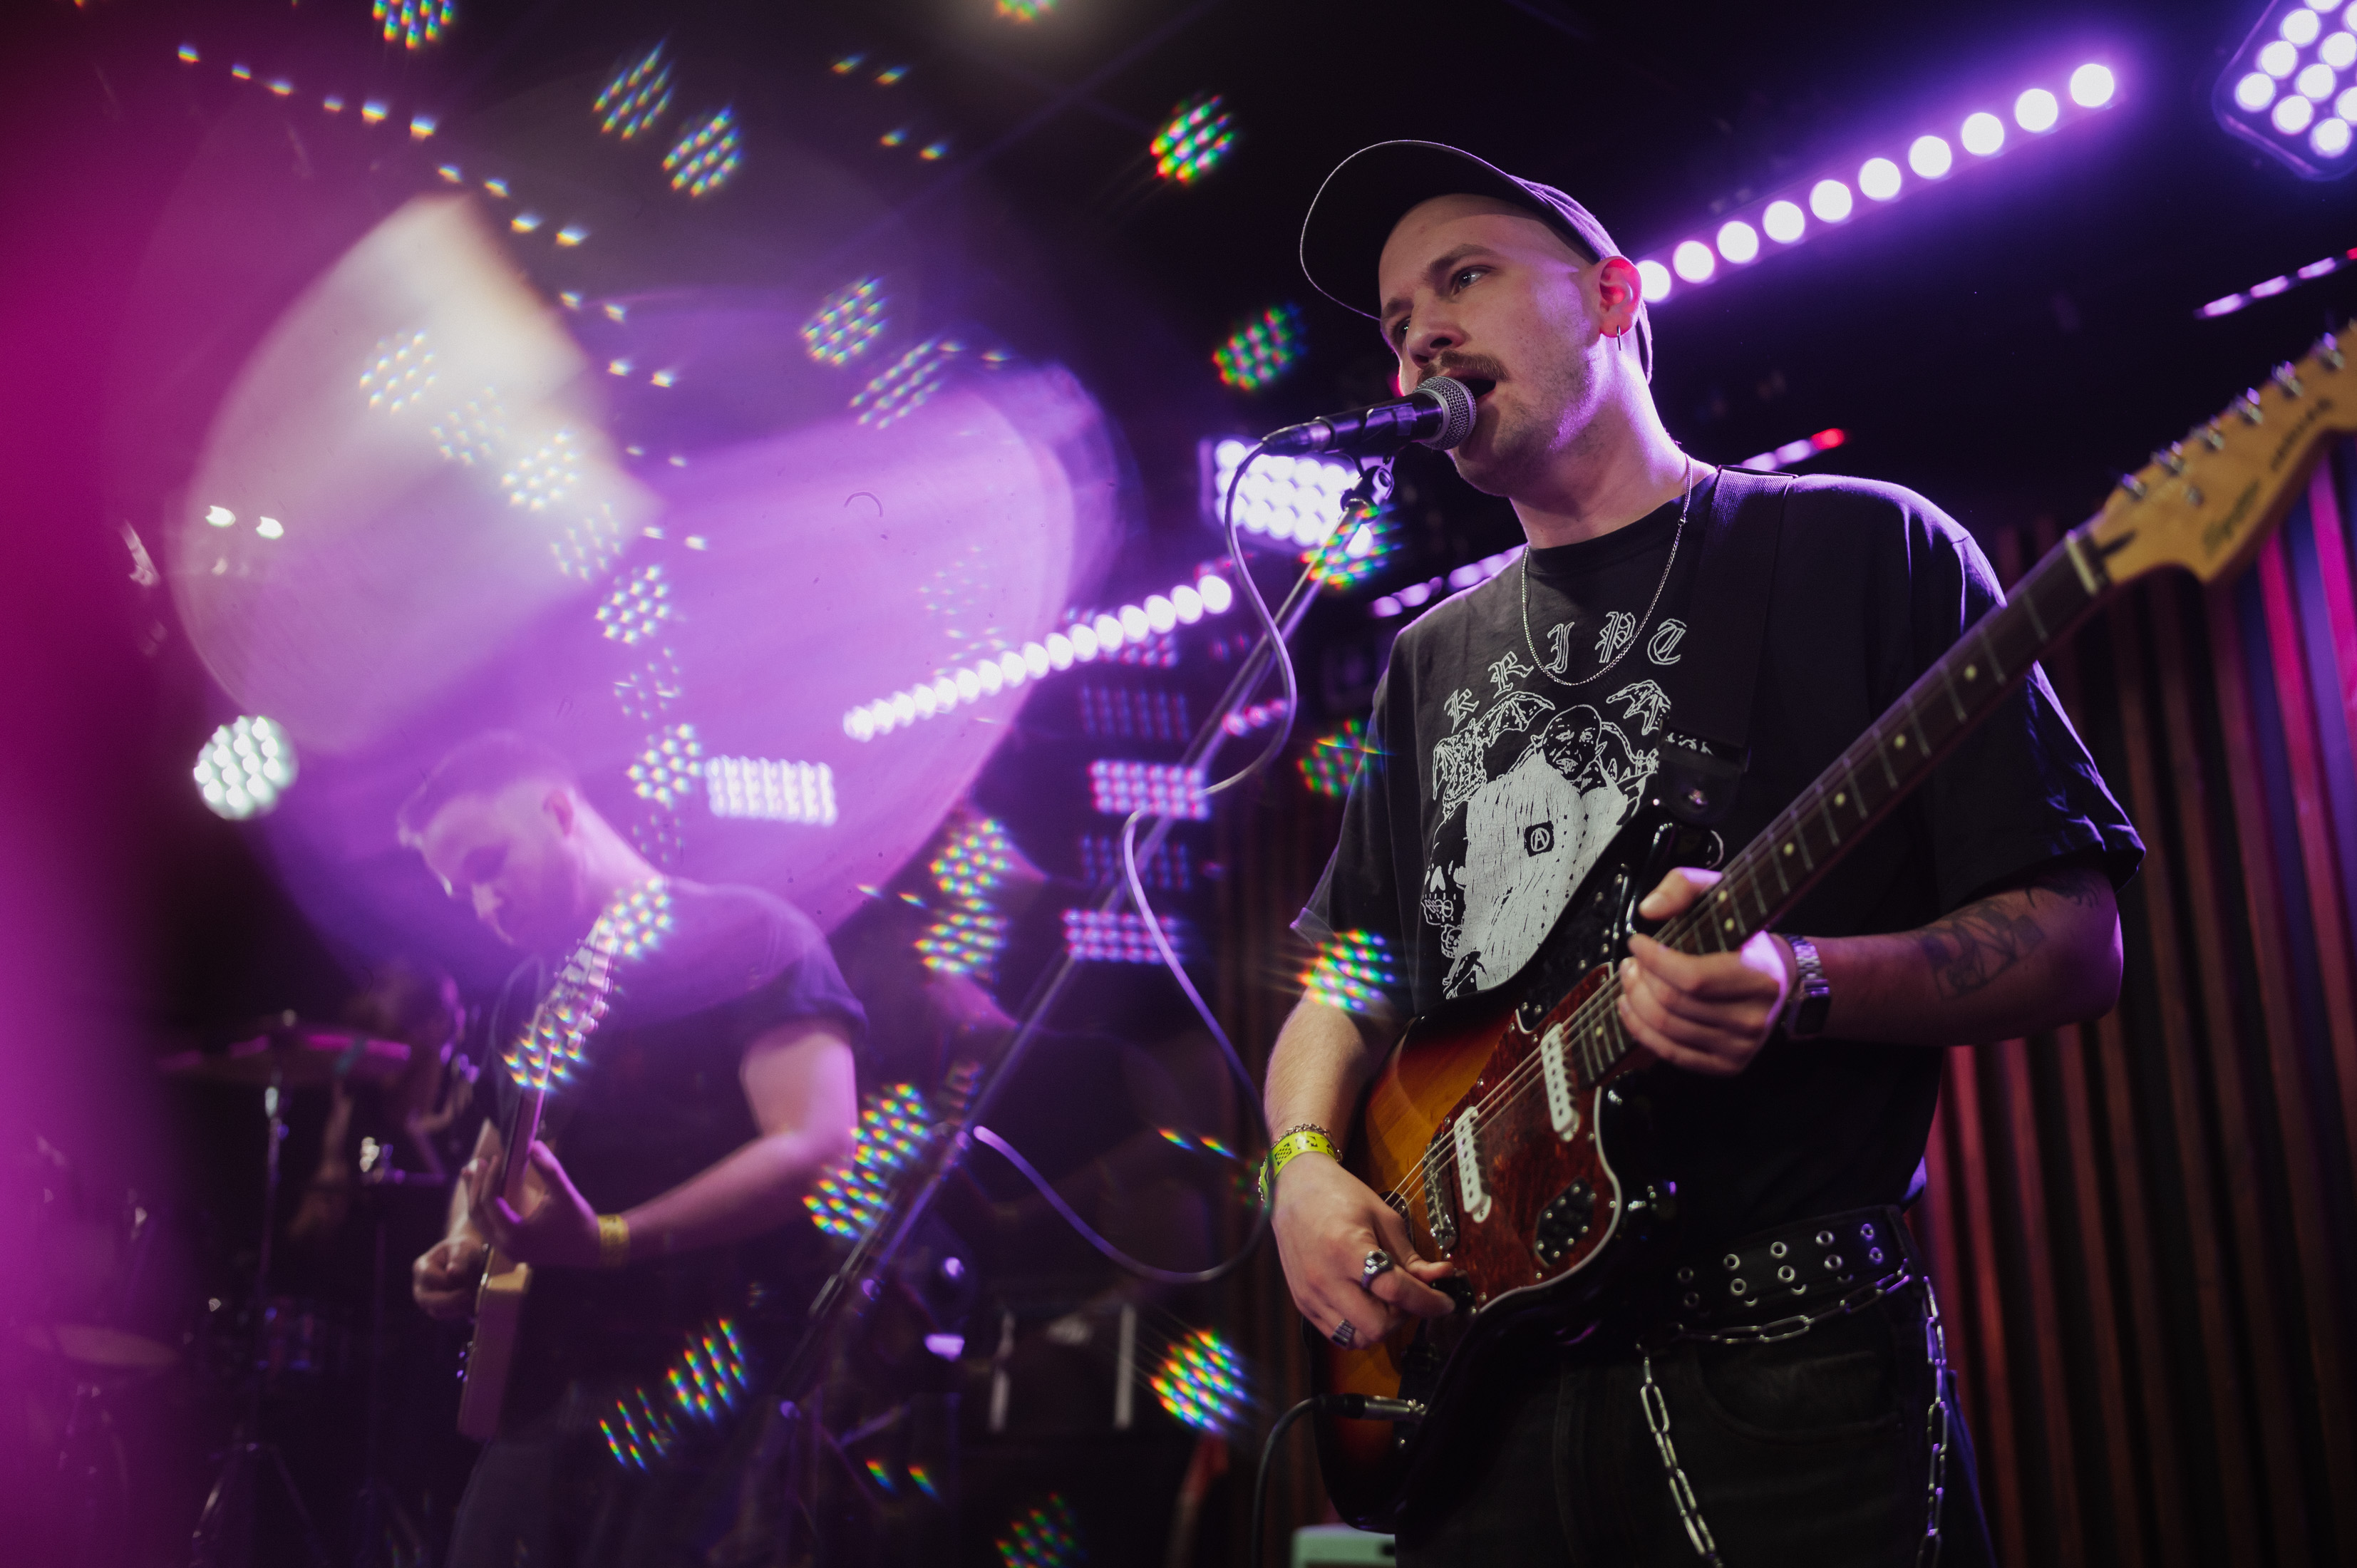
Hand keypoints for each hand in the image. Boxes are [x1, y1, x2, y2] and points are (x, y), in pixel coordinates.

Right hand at [412, 1234, 486, 1319]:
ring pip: (436, 1311)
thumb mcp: (463, 1246)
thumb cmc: (463, 1249)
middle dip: (449, 1300)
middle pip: (426, 1300)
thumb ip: (459, 1258)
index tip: (467, 1278)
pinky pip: (446, 1316)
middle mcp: (420, 1285)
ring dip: (456, 1307)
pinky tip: (473, 1303)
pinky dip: (460, 1311)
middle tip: (470, 1296)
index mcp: (422, 1266)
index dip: (447, 1280)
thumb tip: (453, 1273)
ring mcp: (427, 1299)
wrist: (467, 1257)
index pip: (429, 1277)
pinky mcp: (438, 1309)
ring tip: (474, 1297)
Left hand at [468, 1140, 601, 1268]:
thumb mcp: (566, 1195)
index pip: (490, 1202)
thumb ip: (550, 1170)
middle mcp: (505, 1246)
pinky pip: (488, 1226)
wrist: (591, 1249)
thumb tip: (533, 1144)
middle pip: (477, 1213)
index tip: (496, 1158)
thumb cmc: (579, 1222)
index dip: (489, 1177)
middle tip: (480, 1162)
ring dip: (475, 1196)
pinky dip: (483, 1208)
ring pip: (479, 1221)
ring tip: (471, 1173)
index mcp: (516, 1235)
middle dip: (476, 1186)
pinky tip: (482, 1192)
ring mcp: (505, 1250)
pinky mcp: (509, 1248)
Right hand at [1270, 1153, 1456, 1349]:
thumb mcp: (1383, 1217)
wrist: (1293, 1190)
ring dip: (1380, 1325)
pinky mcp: (1303, 1304)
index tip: (1445, 1302)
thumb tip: (1440, 1277)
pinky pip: (1338, 1334)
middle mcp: (1325, 1279)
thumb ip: (1410, 1255)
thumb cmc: (1339, 1195)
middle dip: (1403, 1316)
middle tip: (1409, 1296)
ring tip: (1385, 1300)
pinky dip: (1358, 1325)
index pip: (1395, 1290)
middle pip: (1377, 1326)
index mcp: (1346, 1249)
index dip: (1428, 1301)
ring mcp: (1310, 1295)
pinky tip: (1365, 1302)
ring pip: (1357, 1339)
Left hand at [1617, 867, 1794, 1075]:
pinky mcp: (1726, 1065)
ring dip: (1635, 1002)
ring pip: (1667, 1029)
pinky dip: (1640, 1031)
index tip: (1637, 942)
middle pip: (1673, 1004)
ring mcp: (1740, 1046)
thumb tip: (1649, 909)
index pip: (1693, 978)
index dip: (1654, 960)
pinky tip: (1630, 1008)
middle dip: (1639, 980)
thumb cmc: (1745, 938)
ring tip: (1630, 979)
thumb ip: (1684, 886)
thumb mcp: (1722, 895)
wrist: (1780, 980)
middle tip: (1630, 962)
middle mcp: (1753, 1017)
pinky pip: (1671, 1054)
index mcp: (1759, 976)